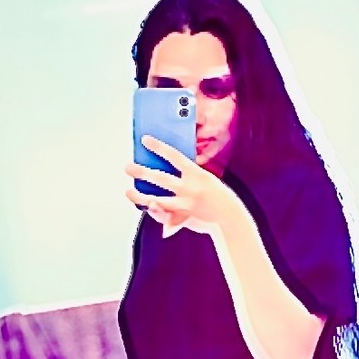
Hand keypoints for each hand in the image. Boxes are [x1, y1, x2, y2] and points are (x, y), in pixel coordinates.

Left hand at [125, 136, 242, 235]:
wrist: (230, 218)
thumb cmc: (216, 196)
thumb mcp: (205, 180)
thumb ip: (186, 175)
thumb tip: (161, 173)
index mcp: (198, 175)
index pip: (174, 156)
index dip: (159, 147)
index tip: (145, 140)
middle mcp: (190, 189)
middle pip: (161, 178)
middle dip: (142, 171)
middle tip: (128, 167)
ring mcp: (185, 205)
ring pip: (156, 201)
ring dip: (140, 196)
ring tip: (129, 191)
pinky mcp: (182, 219)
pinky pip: (163, 217)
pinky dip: (155, 212)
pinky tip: (147, 206)